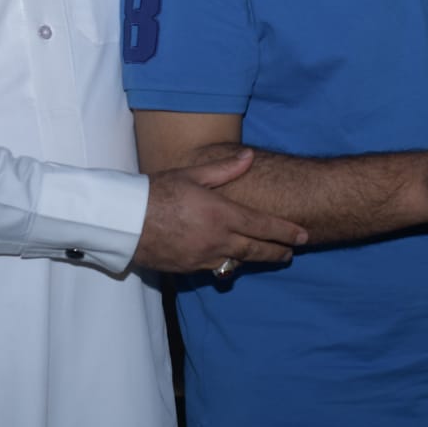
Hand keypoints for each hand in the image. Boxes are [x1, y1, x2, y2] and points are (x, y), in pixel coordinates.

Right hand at [132, 149, 307, 272]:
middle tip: (290, 254)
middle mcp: (217, 240)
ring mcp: (202, 258)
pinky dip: (226, 263)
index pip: (264, 227)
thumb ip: (224, 169)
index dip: (286, 233)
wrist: (124, 221)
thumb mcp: (192, 174)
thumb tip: (249, 157)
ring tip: (265, 257)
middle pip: (256, 251)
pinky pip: (214, 268)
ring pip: (237, 262)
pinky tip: (229, 260)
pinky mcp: (187, 269)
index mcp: (221, 214)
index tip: (304, 237)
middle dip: (277, 252)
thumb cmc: (157, 191)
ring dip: (253, 260)